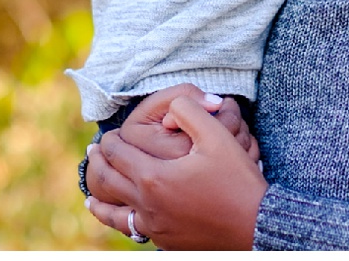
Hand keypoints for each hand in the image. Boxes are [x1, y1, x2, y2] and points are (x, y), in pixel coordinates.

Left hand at [85, 96, 268, 249]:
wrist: (256, 226)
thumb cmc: (237, 180)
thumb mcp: (218, 135)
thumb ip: (189, 111)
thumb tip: (170, 107)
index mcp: (154, 177)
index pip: (117, 154)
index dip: (109, 141)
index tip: (107, 134)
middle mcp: (147, 205)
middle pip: (108, 183)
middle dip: (98, 164)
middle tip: (93, 154)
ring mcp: (155, 228)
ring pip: (114, 215)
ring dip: (100, 201)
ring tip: (91, 197)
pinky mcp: (166, 241)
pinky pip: (132, 231)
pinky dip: (119, 222)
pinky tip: (121, 219)